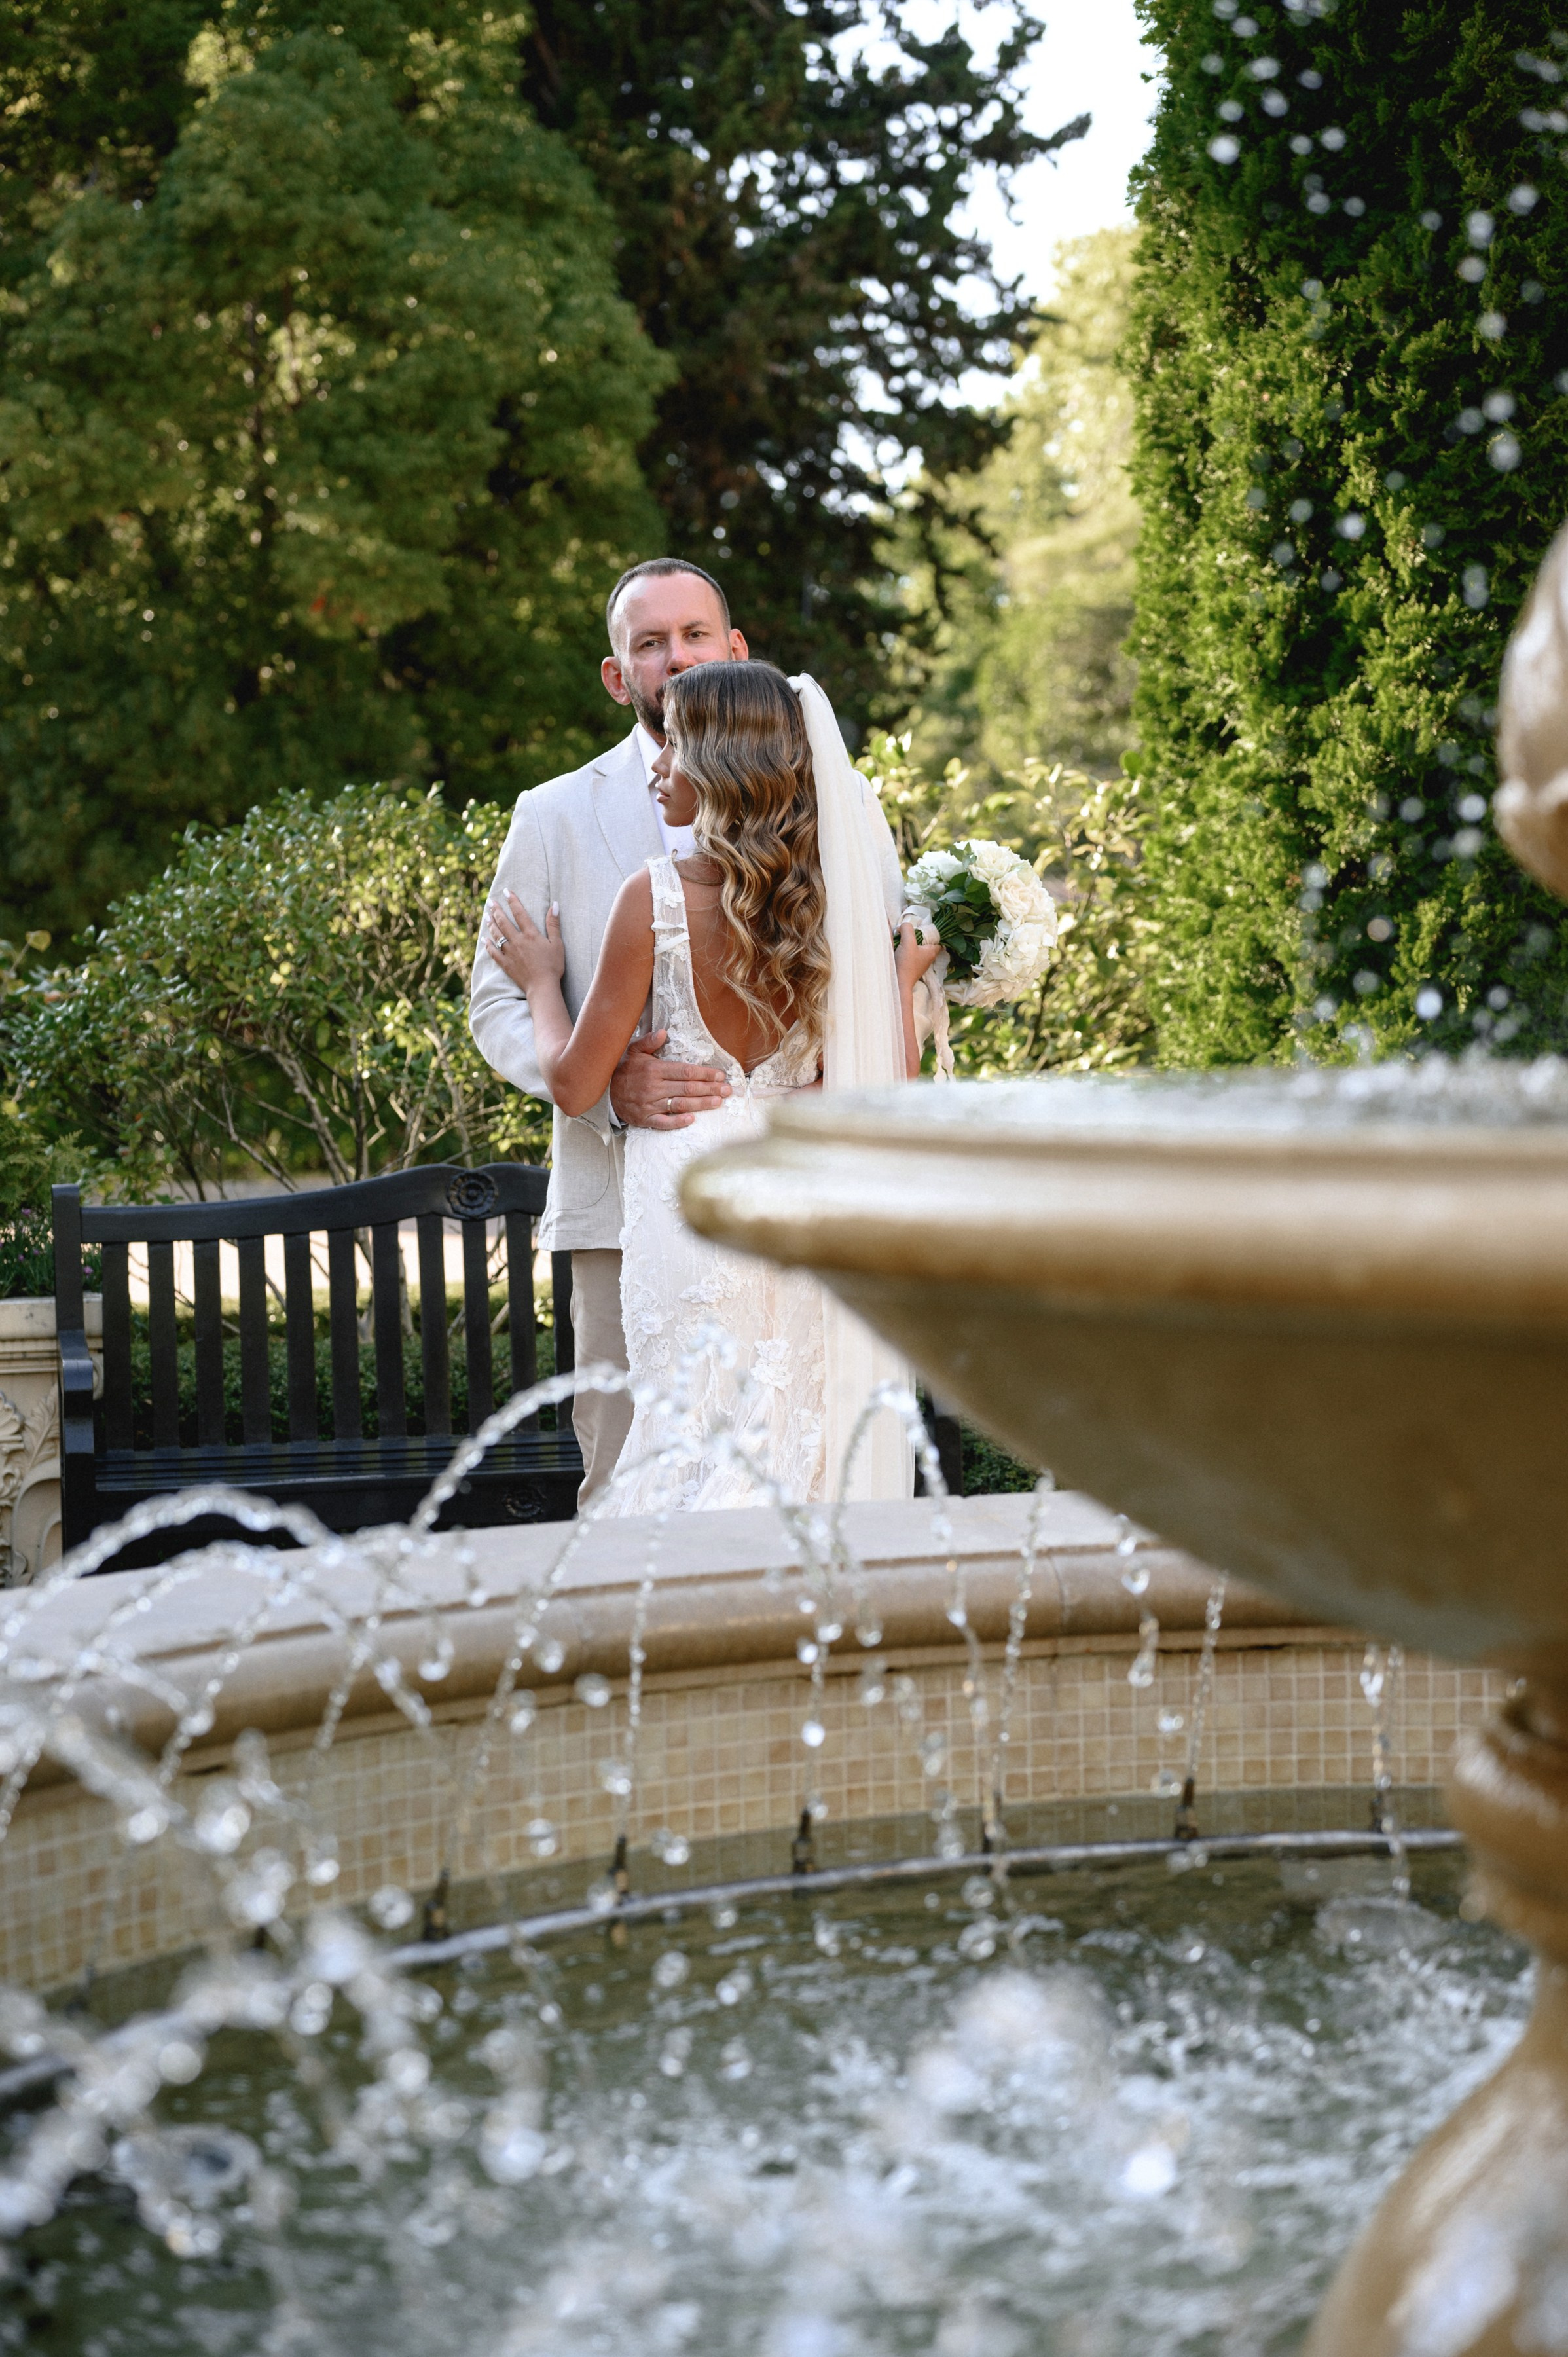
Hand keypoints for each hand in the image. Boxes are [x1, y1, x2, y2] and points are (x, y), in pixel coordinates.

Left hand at [485, 890, 564, 995]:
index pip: (520, 913)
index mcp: (531, 935)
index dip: (513, 901)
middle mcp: (517, 941)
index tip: (506, 891)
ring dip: (490, 924)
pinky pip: (493, 952)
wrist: (542, 987)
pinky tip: (483, 939)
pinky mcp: (505, 964)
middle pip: (504, 922)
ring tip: (486, 915)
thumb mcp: (557, 944)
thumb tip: (554, 904)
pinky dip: (487, 945)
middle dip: (496, 910)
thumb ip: (553, 924)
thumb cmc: (553, 966)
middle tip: (490, 901)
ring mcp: (510, 953)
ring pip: (496, 935)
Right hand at [610, 1030, 730, 1129]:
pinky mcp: (645, 1119)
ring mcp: (649, 1104)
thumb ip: (649, 1041)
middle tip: (727, 1090)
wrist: (606, 1092)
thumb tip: (664, 1032)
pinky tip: (692, 1119)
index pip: (685, 1071)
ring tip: (718, 1102)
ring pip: (680, 1105)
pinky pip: (664, 1122)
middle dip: (710, 1089)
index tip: (720, 1075)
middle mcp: (653, 1087)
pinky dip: (678, 1122)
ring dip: (701, 1104)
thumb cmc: (625, 1070)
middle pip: (688, 1088)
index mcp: (654, 1070)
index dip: (705, 1073)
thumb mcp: (634, 1051)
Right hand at [896, 918, 943, 983]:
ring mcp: (919, 965)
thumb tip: (903, 926)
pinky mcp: (910, 969)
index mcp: (931, 952)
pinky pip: (910, 956)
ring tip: (901, 940)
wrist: (897, 983)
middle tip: (909, 933)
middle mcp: (927, 959)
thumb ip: (907, 929)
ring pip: (917, 950)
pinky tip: (898, 950)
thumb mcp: (908, 941)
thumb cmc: (906, 964)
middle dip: (918, 937)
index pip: (938, 940)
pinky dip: (905, 952)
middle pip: (926, 943)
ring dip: (910, 944)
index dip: (932, 934)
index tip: (923, 930)